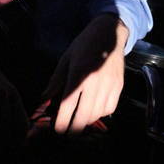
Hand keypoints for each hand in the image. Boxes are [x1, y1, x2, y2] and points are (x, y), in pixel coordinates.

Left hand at [41, 13, 128, 133]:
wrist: (109, 33)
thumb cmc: (84, 45)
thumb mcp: (66, 59)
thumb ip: (56, 81)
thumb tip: (44, 99)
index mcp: (79, 73)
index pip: (69, 104)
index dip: (62, 120)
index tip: (58, 129)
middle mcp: (95, 81)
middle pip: (85, 114)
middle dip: (75, 127)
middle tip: (68, 131)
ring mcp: (110, 84)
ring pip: (98, 113)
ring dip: (87, 121)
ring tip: (79, 121)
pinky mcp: (119, 86)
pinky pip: (110, 108)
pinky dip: (101, 113)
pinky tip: (94, 110)